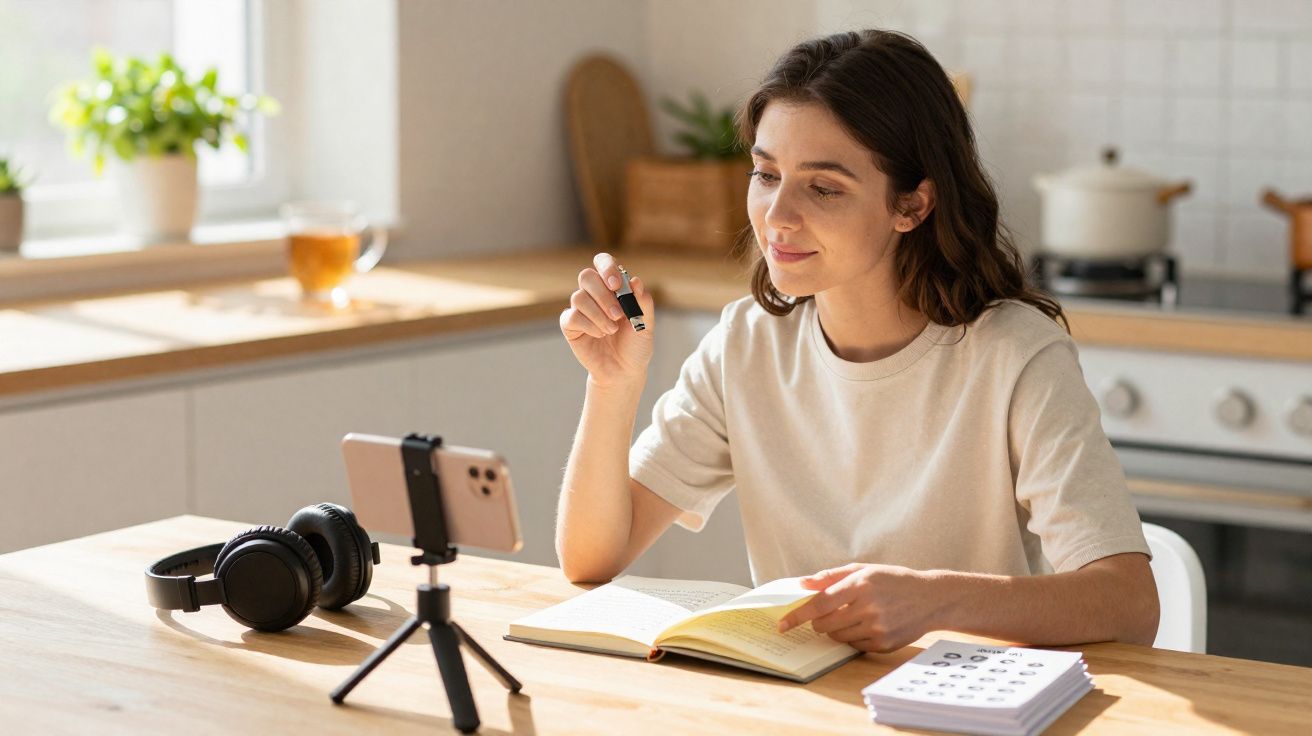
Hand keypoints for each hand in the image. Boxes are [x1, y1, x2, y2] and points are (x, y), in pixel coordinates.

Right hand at [559, 252, 654, 386]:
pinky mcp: (571, 326)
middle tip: (618, 315)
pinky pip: (571, 316)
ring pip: (578, 297)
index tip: (616, 285)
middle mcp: (595, 294)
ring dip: (598, 314)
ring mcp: (581, 309)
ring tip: (611, 330)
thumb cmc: (635, 345)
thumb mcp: (646, 324)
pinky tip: (599, 335)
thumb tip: (635, 281)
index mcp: (613, 287)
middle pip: (586, 277)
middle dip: (603, 295)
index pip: (603, 263)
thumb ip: (643, 303)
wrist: (624, 371)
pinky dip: (588, 325)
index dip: (607, 267)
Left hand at [777, 563, 942, 652]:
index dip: (798, 615)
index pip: (820, 604)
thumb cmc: (893, 580)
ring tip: (853, 615)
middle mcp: (869, 607)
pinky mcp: (884, 644)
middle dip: (819, 621)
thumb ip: (830, 577)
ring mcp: (877, 628)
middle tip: (827, 613)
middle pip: (825, 624)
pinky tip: (867, 625)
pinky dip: (852, 637)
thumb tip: (802, 584)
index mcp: (861, 584)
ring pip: (837, 636)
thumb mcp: (864, 570)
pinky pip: (854, 646)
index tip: (783, 624)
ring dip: (836, 629)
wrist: (931, 599)